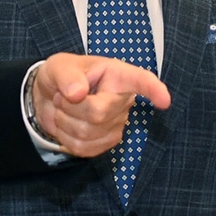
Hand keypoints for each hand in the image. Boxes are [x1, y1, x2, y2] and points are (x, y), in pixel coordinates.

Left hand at [32, 54, 171, 157]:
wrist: (51, 98)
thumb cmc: (62, 76)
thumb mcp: (59, 66)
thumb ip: (67, 76)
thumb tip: (78, 93)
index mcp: (118, 75)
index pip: (141, 81)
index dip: (154, 90)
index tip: (164, 100)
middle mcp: (123, 100)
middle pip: (98, 113)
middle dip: (69, 107)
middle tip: (62, 96)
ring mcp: (118, 124)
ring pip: (88, 133)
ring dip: (65, 122)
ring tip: (64, 109)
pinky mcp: (107, 142)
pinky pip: (84, 148)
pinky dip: (66, 137)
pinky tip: (68, 125)